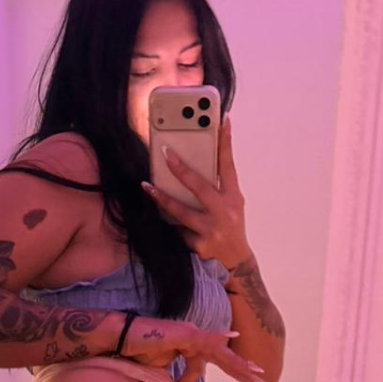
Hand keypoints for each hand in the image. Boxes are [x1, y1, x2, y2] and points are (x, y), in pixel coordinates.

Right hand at [121, 316, 266, 381]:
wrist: (122, 336)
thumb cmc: (136, 350)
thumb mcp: (156, 373)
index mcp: (190, 347)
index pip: (207, 366)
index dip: (208, 381)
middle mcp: (195, 339)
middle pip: (224, 358)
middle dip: (244, 370)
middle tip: (263, 381)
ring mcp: (191, 335)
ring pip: (220, 352)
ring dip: (239, 364)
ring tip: (257, 373)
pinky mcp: (185, 334)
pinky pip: (205, 338)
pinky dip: (219, 339)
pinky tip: (234, 338)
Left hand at [141, 115, 250, 271]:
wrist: (236, 261)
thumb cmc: (230, 226)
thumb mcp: (231, 205)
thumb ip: (217, 188)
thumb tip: (191, 166)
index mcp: (233, 197)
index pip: (229, 166)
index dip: (226, 143)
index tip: (222, 120)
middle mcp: (224, 212)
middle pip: (200, 187)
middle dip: (181, 170)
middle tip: (166, 153)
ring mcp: (211, 230)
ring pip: (181, 211)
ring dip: (162, 198)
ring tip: (147, 187)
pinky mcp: (199, 245)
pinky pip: (177, 230)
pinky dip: (168, 223)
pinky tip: (156, 217)